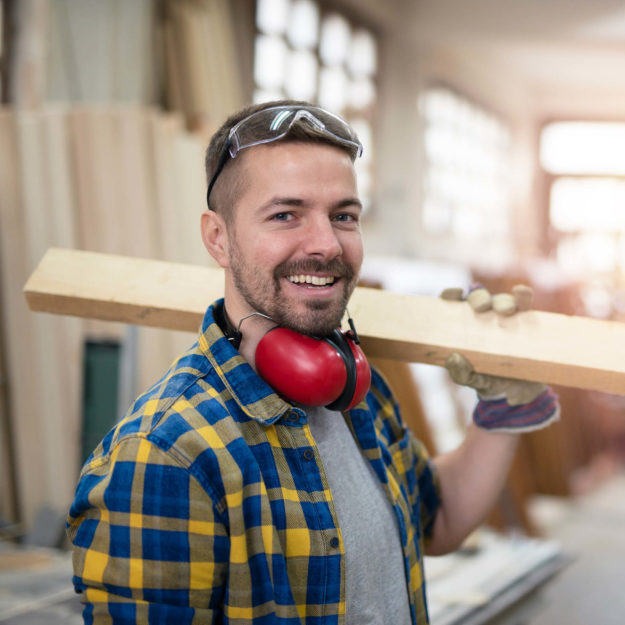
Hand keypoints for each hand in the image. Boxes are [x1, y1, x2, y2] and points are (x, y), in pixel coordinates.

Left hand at [440, 285, 559, 431]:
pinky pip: (524, 303)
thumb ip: (461, 374)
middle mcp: (483, 318)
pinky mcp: (525, 320)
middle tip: (483, 307)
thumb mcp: (474, 381)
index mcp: (465, 328)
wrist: (522, 393)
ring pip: (501, 299)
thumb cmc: (491, 383)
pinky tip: (522, 293)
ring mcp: (504, 318)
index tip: (454, 294)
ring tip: (507, 311)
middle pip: (478, 299)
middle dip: (480, 298)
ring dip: (503, 300)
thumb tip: (453, 359)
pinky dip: (523, 296)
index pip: (452, 305)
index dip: (450, 295)